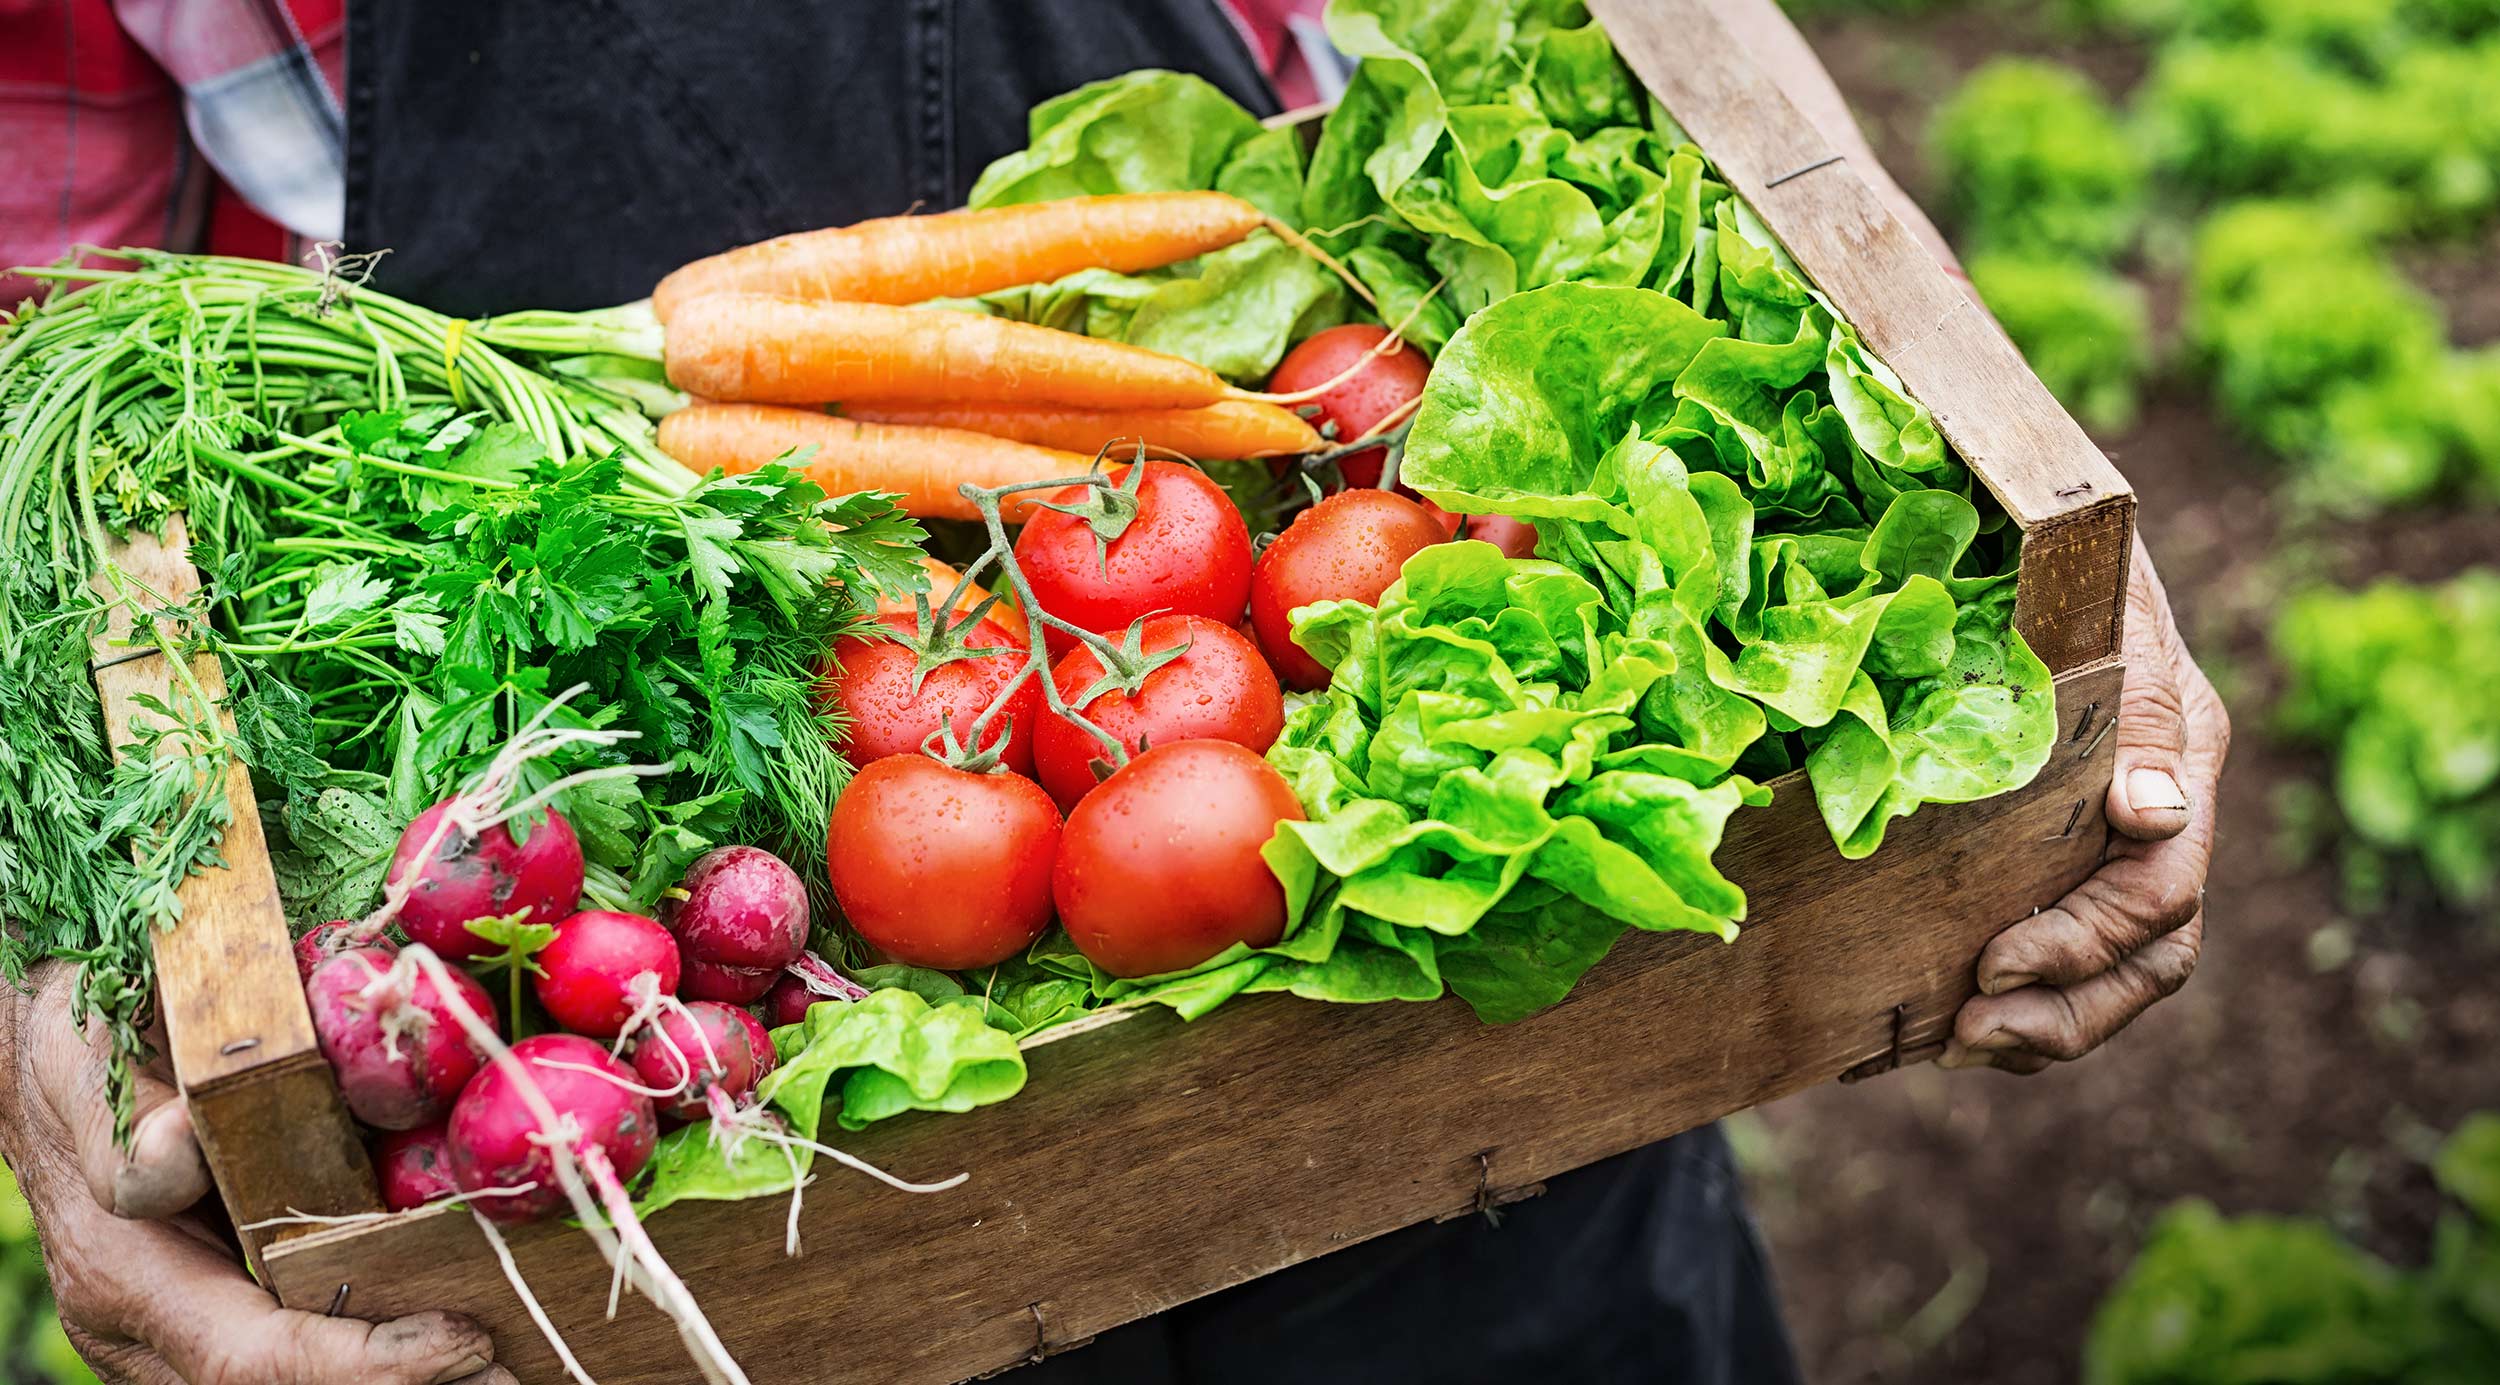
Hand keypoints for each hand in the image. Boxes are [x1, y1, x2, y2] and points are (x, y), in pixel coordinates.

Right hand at [1, 962, 512, 1383]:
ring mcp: (181, 1337)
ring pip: (296, 1384)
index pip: (252, 1357)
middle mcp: (151, 1331)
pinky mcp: (221, 1316)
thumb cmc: (76, 1044)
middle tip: (524, 1373)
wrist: (52, 1058)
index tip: (465, 1339)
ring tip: (520, 1368)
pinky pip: (300, 1353)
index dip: (365, 1362)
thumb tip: (178, 1153)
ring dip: (406, 1379)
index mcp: (127, 1273)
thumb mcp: (82, 1053)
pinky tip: (467, 1345)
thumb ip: (126, 1118)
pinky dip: (382, 1355)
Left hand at [1940, 543, 2229, 1072]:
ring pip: (2114, 974)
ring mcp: (2109, 839)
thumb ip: (2133, 707)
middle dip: (2064, 1011)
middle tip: (1968, 1033)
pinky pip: (2057, 956)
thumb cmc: (2064, 553)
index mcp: (2179, 754)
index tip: (1995, 962)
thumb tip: (2154, 815)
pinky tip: (1931, 1027)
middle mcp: (2157, 811)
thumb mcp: (2102, 607)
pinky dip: (2007, 1004)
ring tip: (1956, 1045)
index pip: (2164, 889)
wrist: (2024, 524)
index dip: (2086, 942)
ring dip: (2039, 1026)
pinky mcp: (2053, 850)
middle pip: (2149, 957)